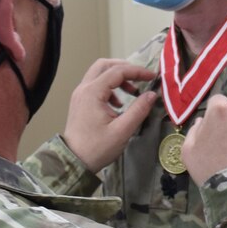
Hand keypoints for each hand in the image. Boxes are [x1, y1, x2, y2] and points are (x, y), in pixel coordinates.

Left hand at [63, 58, 156, 172]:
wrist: (73, 162)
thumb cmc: (97, 148)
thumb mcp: (122, 131)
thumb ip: (139, 110)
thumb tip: (152, 94)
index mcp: (93, 92)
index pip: (117, 71)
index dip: (137, 71)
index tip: (152, 76)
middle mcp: (84, 88)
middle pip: (105, 65)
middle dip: (125, 68)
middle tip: (140, 77)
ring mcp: (80, 94)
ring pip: (99, 73)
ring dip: (117, 77)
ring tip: (132, 92)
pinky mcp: (80, 102)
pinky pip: (95, 85)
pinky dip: (110, 87)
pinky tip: (119, 103)